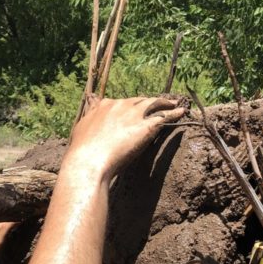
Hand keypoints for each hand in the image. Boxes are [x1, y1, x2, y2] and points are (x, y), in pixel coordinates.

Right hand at [66, 96, 184, 180]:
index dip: (129, 106)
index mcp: (103, 106)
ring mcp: (134, 114)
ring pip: (154, 104)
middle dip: (148, 103)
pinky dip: (175, 113)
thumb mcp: (81, 129)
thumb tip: (91, 101)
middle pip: (138, 101)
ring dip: (165, 103)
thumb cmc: (81, 152)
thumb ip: (90, 115)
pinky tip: (182, 112)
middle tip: (157, 106)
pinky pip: (165, 116)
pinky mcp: (147, 126)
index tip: (133, 109)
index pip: (120, 102)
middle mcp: (119, 105)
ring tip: (173, 104)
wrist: (89, 162)